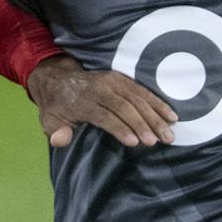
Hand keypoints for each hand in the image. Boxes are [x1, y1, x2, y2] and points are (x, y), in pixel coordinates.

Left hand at [27, 57, 178, 147]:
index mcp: (84, 100)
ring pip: (138, 98)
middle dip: (143, 124)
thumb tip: (60, 140)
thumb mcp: (49, 120)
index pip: (105, 116)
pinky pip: (143, 91)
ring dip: (155, 116)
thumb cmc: (58, 106)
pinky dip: (158, 103)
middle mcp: (101, 88)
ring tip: (169, 134)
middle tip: (158, 141)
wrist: (60, 79)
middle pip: (125, 106)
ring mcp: (113, 81)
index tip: (135, 142)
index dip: (120, 128)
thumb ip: (56, 132)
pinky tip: (171, 116)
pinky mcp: (123, 79)